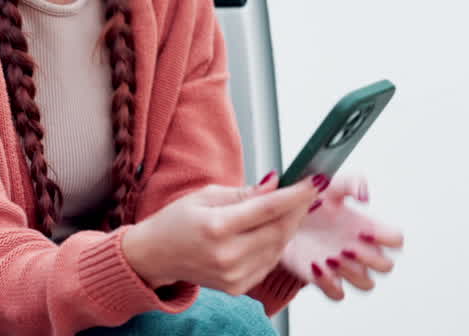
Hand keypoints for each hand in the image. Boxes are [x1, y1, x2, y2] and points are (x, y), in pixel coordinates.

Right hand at [122, 174, 317, 293]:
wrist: (155, 256)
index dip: (296, 195)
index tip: (313, 182)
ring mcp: (234, 274)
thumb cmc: (175, 222)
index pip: (269, 208)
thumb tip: (274, 184)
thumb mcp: (204, 196)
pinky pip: (269, 263)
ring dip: (290, 226)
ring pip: (279, 247)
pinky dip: (276, 245)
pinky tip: (273, 230)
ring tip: (291, 208)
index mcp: (216, 227)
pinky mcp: (238, 286)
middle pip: (279, 229)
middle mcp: (227, 255)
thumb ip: (243, 193)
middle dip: (298, 209)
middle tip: (307, 192)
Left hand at [279, 173, 403, 300]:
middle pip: (386, 266)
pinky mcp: (325, 279)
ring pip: (366, 283)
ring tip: (331, 256)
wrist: (279, 218)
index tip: (365, 230)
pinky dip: (329, 283)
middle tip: (347, 246)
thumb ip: (350, 183)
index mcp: (365, 227)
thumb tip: (365, 194)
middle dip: (370, 258)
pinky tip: (316, 266)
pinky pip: (338, 293)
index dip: (388, 238)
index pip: (395, 240)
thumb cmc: (309, 203)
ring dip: (353, 272)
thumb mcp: (329, 186)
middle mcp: (358, 249)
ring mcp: (344, 267)